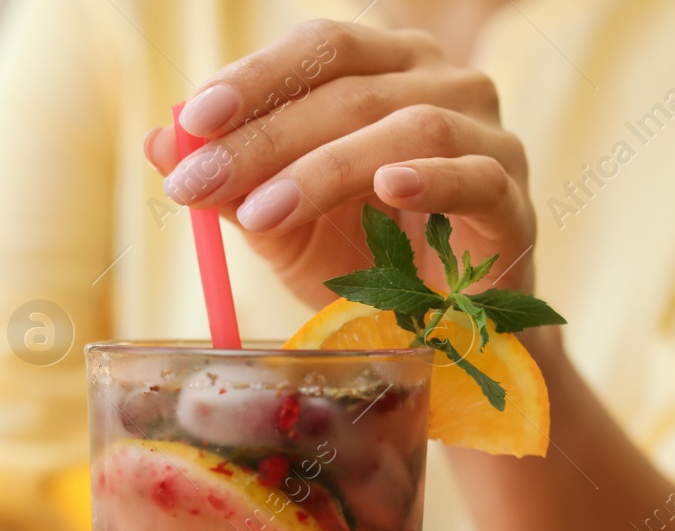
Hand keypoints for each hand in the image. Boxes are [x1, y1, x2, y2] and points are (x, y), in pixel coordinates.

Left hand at [144, 19, 534, 307]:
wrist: (440, 338)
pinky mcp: (513, 199)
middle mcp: (444, 82)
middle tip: (201, 181)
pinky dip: (430, 178)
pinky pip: (475, 175)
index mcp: (387, 67)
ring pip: (407, 125)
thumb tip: (161, 145)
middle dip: (266, 136)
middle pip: (352, 86)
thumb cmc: (364, 263)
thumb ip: (231, 182)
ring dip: (325, 168)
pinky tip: (388, 190)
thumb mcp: (281, 224)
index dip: (255, 77)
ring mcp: (488, 136)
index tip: (192, 121)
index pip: (321, 48)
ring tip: (262, 214)